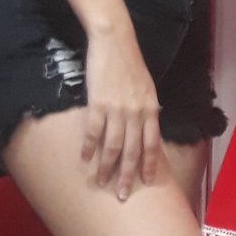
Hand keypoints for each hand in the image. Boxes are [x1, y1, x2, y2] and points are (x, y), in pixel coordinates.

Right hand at [82, 25, 161, 201]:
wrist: (115, 41)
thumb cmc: (130, 63)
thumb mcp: (146, 88)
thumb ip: (146, 109)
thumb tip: (145, 128)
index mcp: (150, 109)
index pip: (152, 144)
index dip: (148, 164)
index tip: (146, 181)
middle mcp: (137, 113)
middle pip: (132, 151)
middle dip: (128, 175)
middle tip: (122, 195)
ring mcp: (118, 109)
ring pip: (113, 146)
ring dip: (107, 167)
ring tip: (101, 182)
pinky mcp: (99, 102)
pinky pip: (94, 131)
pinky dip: (88, 146)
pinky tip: (83, 158)